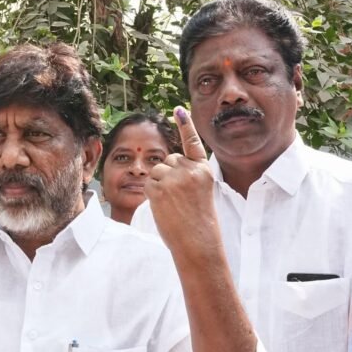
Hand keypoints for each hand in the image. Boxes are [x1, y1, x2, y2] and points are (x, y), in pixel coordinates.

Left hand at [144, 106, 221, 258]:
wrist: (197, 241)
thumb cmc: (198, 221)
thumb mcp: (200, 192)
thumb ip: (187, 176)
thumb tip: (165, 164)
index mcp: (203, 169)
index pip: (192, 143)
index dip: (185, 125)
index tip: (178, 109)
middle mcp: (190, 169)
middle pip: (168, 160)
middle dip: (167, 175)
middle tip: (178, 199)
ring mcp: (174, 177)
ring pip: (156, 170)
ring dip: (158, 185)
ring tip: (172, 204)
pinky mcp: (159, 187)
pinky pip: (147, 182)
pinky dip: (151, 194)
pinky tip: (164, 206)